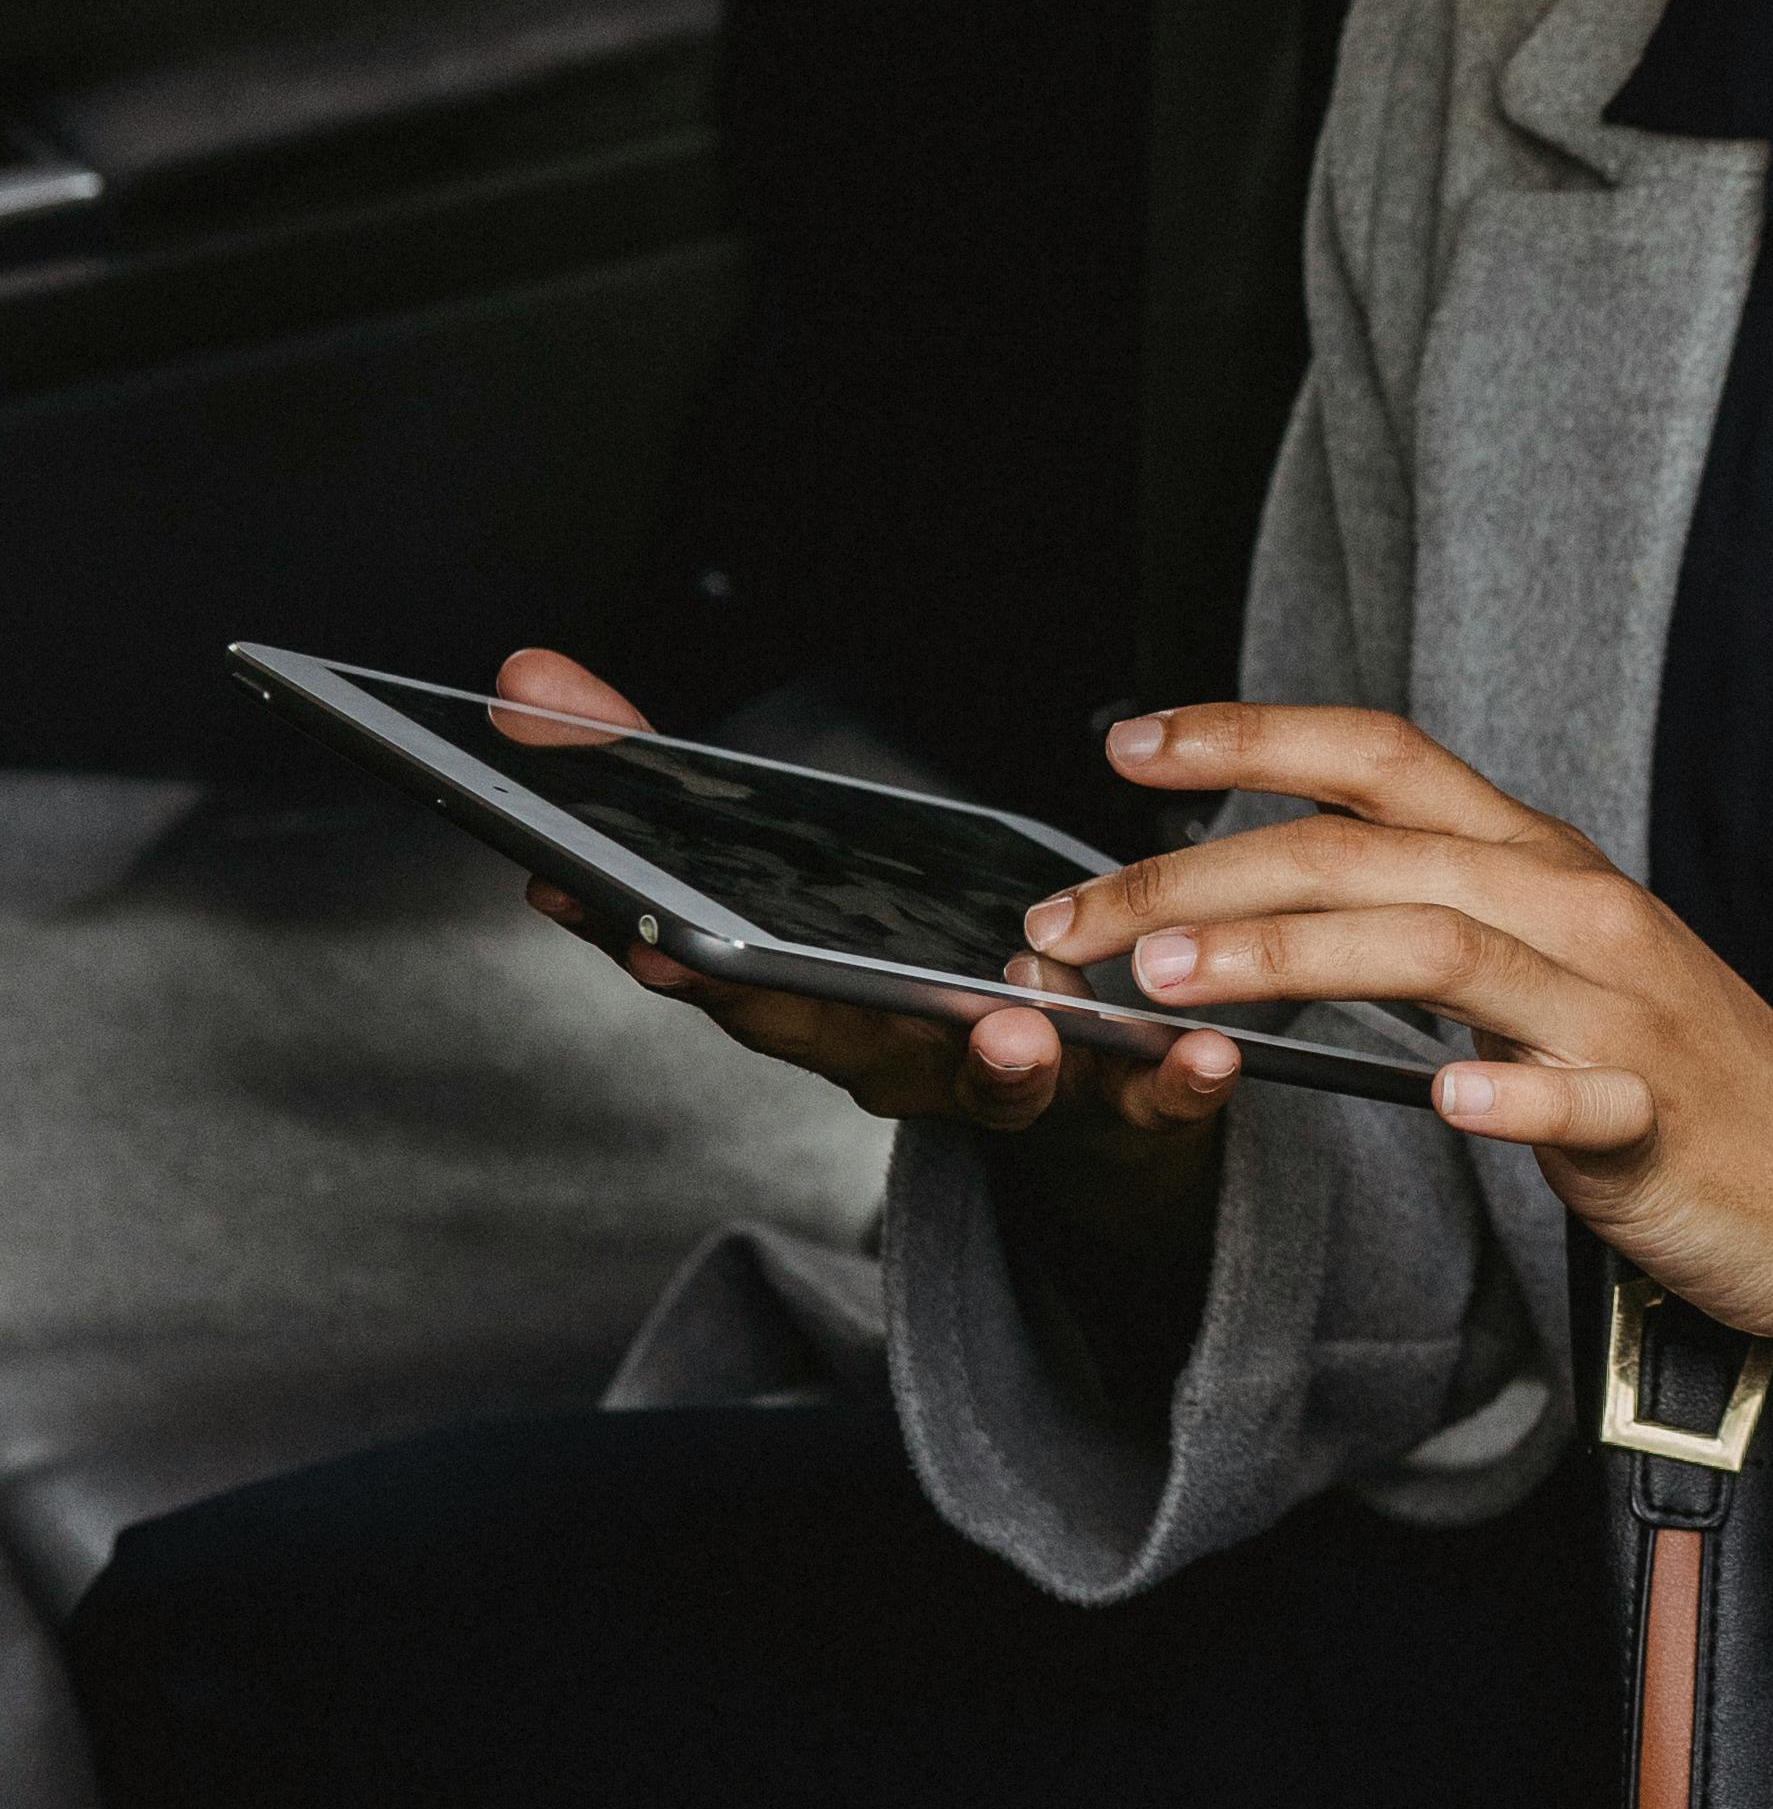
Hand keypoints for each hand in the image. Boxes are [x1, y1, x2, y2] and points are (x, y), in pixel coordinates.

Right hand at [489, 649, 1235, 1222]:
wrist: (1077, 1125)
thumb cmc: (918, 987)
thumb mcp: (793, 881)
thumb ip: (656, 780)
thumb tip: (526, 684)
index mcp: (812, 1000)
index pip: (707, 964)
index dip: (632, 927)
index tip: (568, 890)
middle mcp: (895, 1060)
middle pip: (828, 1037)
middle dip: (781, 1003)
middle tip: (753, 974)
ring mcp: (1006, 1093)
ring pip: (992, 1088)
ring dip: (996, 1062)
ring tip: (1015, 1027)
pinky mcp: (1119, 1109)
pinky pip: (1145, 1105)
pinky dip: (1174, 1084)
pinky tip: (1210, 1051)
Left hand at [1021, 699, 1772, 1446]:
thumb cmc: (1692, 1090)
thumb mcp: (1562, 970)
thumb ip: (1445, 921)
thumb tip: (1295, 898)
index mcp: (1542, 865)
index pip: (1381, 758)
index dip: (1251, 735)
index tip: (1128, 743)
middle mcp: (1577, 910)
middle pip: (1366, 849)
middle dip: (1199, 873)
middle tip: (1077, 921)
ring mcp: (1623, 1011)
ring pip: (1440, 948)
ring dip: (1291, 955)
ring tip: (1170, 982)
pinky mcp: (1659, 1119)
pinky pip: (1581, 1095)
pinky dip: (1512, 1094)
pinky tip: (1444, 1107)